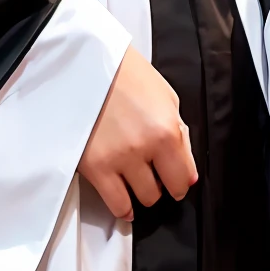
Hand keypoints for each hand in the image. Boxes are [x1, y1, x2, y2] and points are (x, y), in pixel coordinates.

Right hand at [79, 46, 197, 220]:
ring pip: (140, 199)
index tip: (176, 180)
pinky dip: (122, 208)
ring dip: (140, 192)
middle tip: (153, 175)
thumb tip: (186, 166)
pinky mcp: (94, 166)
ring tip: (134, 179)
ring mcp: (117, 159)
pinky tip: (123, 202)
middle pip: (161, 191)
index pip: (184, 177)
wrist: (83, 62)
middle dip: (160, 185)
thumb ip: (178, 132)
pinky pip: (115, 204)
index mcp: (166, 129)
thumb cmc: (123, 72)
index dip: (181, 180)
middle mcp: (144, 148)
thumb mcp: (165, 95)